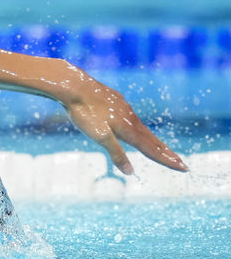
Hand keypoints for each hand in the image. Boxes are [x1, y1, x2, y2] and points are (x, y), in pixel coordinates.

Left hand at [64, 76, 187, 174]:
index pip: (152, 150)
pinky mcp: (117, 103)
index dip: (167, 160)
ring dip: (155, 142)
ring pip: (143, 129)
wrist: (75, 86)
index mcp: (129, 129)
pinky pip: (133, 119)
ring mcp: (125, 109)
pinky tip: (136, 128)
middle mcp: (131, 119)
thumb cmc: (85, 113)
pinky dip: (140, 130)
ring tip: (163, 150)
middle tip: (181, 163)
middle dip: (167, 153)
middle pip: (153, 140)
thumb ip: (116, 154)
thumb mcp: (100, 137)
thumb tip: (130, 172)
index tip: (184, 168)